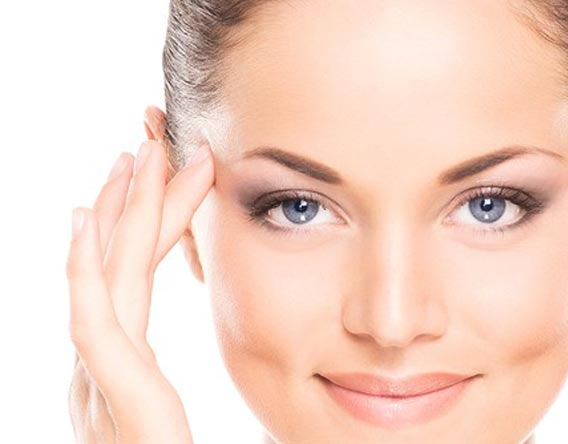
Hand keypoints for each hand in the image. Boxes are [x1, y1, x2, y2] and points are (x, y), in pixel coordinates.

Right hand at [66, 117, 213, 442]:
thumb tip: (162, 368)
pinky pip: (93, 319)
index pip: (138, 279)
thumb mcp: (166, 421)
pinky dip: (83, 268)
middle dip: (132, 202)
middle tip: (148, 143)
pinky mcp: (110, 392)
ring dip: (117, 214)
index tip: (170, 175)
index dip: (151, 224)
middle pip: (119, 267)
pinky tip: (81, 220)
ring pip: (106, 277)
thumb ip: (159, 392)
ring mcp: (98, 377)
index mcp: (122, 368)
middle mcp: (100, 365)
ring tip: (130, 156)